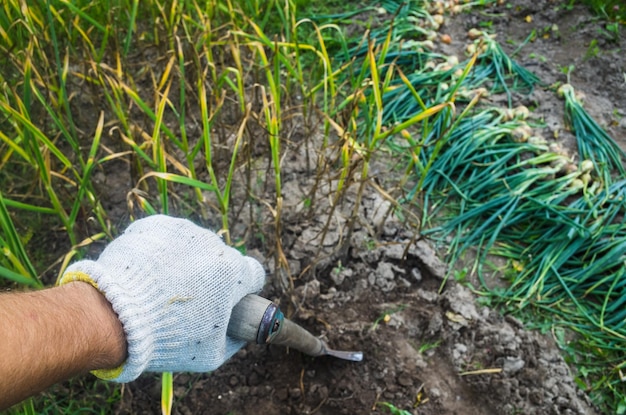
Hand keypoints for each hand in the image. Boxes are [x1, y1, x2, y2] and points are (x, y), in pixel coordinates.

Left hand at [60, 215, 265, 382]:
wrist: (113, 318)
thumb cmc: (167, 340)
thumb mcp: (212, 354)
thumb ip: (235, 338)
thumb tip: (240, 332)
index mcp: (232, 272)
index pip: (253, 274)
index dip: (243, 291)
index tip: (228, 301)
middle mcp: (211, 244)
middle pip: (222, 259)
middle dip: (211, 277)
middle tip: (187, 301)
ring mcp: (181, 231)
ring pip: (193, 247)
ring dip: (186, 262)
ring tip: (161, 288)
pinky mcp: (154, 225)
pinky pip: (166, 238)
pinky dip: (160, 252)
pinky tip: (147, 273)